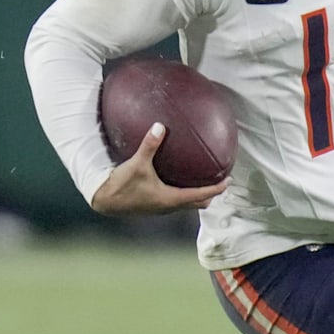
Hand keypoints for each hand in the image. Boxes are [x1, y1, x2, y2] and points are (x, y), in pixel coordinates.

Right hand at [89, 122, 227, 215]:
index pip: (202, 195)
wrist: (104, 201)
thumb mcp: (136, 163)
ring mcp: (162, 208)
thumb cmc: (121, 185)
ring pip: (188, 204)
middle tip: (220, 179)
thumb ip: (149, 144)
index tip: (229, 180)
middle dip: (212, 193)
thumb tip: (160, 125)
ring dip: (199, 194)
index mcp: (171, 199)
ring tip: (205, 179)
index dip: (217, 188)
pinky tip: (180, 179)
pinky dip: (185, 193)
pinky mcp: (154, 206)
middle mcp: (169, 206)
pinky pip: (177, 201)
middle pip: (199, 203)